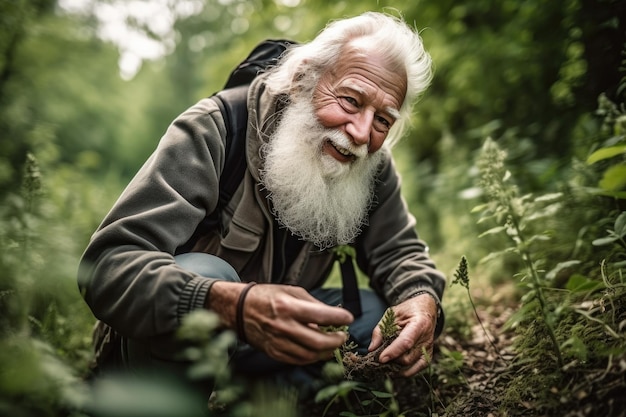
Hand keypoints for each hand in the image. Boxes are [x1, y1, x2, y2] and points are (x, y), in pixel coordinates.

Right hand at [209, 282, 353, 364]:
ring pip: (310, 355)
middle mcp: (284, 327)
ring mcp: (278, 342)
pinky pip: (298, 360)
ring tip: (332, 344)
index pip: (322, 316)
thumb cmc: (267, 296)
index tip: (348, 318)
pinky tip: (318, 351)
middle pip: (318, 342)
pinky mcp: (274, 352)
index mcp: (289, 307)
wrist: (239, 309)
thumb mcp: (291, 291)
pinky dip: (312, 357)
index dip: (340, 318)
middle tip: (342, 336)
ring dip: (326, 352)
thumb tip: (333, 314)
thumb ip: (313, 303)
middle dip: (336, 341)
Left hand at [368, 293, 437, 376]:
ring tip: (384, 364)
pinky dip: (405, 372)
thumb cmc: (408, 310)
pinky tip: (394, 371)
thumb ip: (380, 330)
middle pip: (407, 358)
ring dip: (396, 368)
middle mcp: (427, 339)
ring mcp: (428, 349)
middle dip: (391, 361)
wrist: (425, 309)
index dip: (393, 352)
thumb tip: (372, 348)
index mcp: (419, 324)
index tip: (380, 359)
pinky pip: (417, 369)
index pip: (406, 342)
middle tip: (377, 360)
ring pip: (411, 366)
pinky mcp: (428, 355)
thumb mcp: (391, 314)